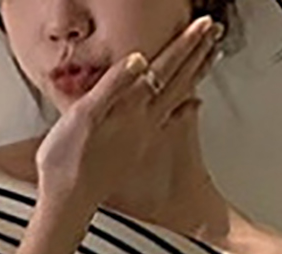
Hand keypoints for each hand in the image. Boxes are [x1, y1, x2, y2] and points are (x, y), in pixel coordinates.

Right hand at [34, 14, 221, 220]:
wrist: (67, 201)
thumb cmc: (68, 162)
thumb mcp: (83, 115)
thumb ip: (113, 84)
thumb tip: (139, 57)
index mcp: (132, 109)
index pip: (164, 68)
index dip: (184, 44)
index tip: (202, 25)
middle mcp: (144, 122)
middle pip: (179, 81)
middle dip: (198, 54)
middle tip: (215, 32)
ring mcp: (144, 136)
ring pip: (178, 97)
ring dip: (196, 74)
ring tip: (211, 56)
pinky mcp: (139, 149)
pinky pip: (171, 120)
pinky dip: (186, 105)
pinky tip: (192, 102)